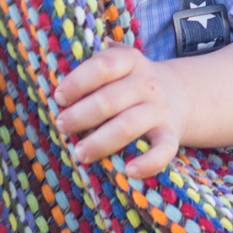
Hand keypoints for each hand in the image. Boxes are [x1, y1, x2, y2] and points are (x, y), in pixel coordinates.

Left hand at [53, 44, 187, 179]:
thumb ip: (92, 62)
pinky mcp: (171, 134)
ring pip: (129, 125)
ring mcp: (159, 110)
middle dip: (81, 116)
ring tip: (79, 153)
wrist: (179, 95)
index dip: (78, 82)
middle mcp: (147, 84)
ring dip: (101, 141)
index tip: (59, 98)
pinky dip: (149, 162)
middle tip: (61, 126)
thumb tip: (52, 65)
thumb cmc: (130, 82)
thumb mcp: (118, 62)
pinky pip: (164, 150)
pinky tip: (129, 171)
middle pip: (110, 100)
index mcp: (130, 61)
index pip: (103, 67)